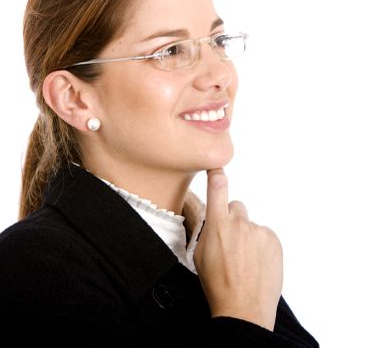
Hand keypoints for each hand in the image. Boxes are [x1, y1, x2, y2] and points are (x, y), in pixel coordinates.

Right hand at [193, 168, 282, 330]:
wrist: (244, 308)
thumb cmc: (218, 283)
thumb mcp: (200, 253)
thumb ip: (208, 229)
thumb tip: (214, 217)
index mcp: (217, 224)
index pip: (218, 187)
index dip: (217, 173)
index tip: (217, 166)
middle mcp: (239, 223)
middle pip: (236, 206)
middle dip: (232, 218)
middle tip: (231, 242)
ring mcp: (259, 231)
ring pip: (250, 224)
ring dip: (248, 235)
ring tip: (245, 260)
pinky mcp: (273, 240)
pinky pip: (264, 235)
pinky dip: (261, 245)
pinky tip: (256, 263)